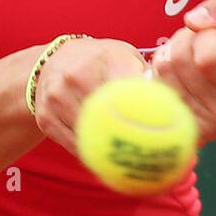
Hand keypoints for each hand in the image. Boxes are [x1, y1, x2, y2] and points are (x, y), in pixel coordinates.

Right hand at [31, 37, 147, 157]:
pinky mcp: (46, 115)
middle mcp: (78, 74)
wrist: (54, 61)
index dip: (145, 110)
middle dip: (127, 135)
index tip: (159, 129)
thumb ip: (146, 75)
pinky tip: (102, 156)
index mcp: (107, 58)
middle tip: (146, 154)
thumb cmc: (100, 62)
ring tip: (125, 158)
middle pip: (108, 116)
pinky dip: (89, 152)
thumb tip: (170, 104)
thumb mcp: (124, 57)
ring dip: (107, 148)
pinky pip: (72, 143)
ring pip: (89, 134)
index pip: (130, 88)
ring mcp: (58, 95)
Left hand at [151, 0, 215, 145]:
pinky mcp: (188, 131)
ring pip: (163, 71)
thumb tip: (192, 20)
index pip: (208, 59)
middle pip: (179, 62)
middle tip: (204, 42)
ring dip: (173, 53)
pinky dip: (163, 73)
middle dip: (187, 40)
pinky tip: (182, 74)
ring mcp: (206, 126)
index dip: (207, 37)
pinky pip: (155, 89)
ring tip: (195, 56)